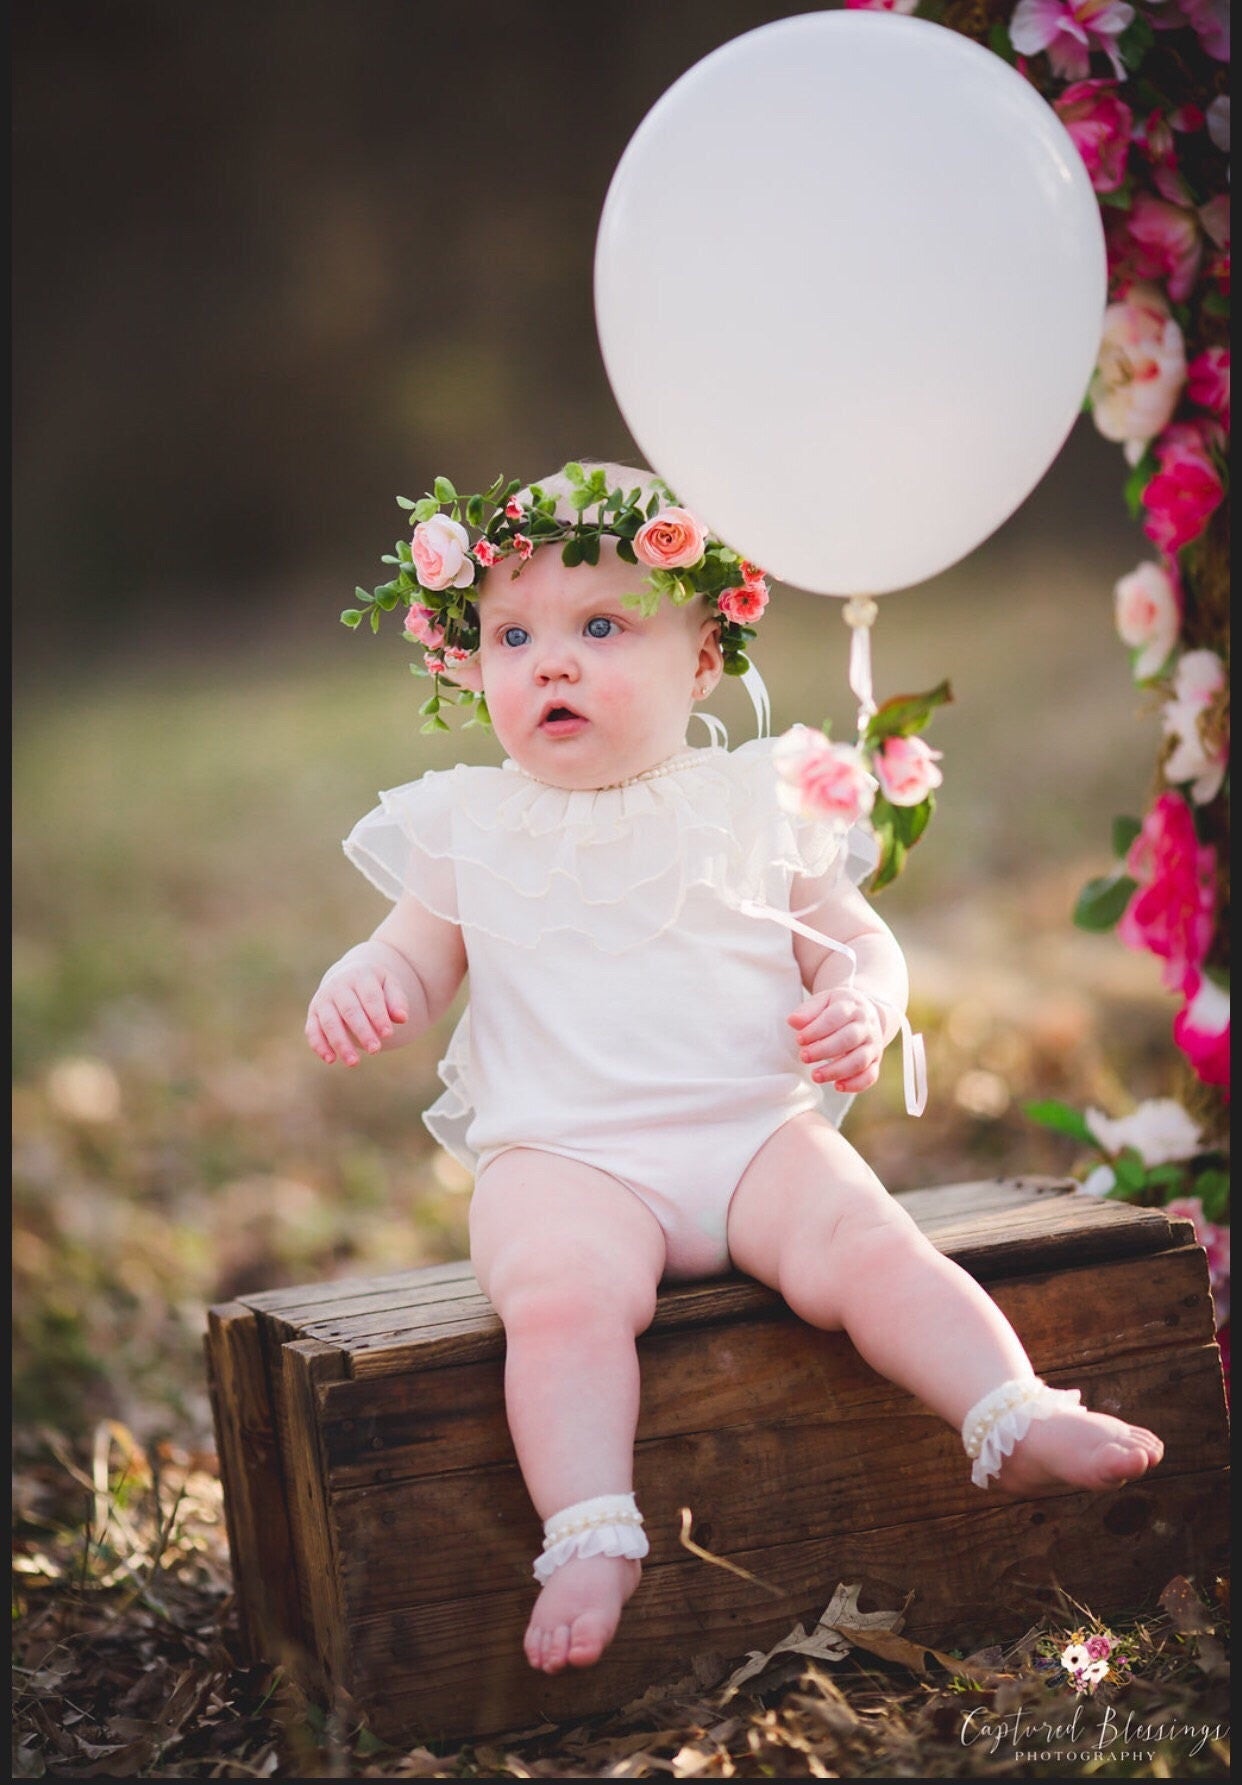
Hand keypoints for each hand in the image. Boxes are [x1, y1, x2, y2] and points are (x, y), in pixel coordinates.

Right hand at [305, 949, 409, 1066]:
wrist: (349, 976)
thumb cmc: (374, 985)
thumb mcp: (389, 985)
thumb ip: (397, 1001)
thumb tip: (402, 1018)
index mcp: (360, 976)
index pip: (370, 997)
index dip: (378, 1016)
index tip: (388, 1034)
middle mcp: (338, 986)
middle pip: (350, 1010)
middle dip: (362, 1032)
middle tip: (375, 1050)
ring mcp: (323, 999)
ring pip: (330, 1022)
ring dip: (341, 1043)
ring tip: (354, 1063)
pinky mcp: (313, 1013)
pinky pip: (312, 1030)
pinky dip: (319, 1045)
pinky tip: (331, 1060)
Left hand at [787, 985, 884, 1093]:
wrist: (869, 1014)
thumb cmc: (839, 1008)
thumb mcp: (824, 1001)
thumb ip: (808, 1011)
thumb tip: (792, 1021)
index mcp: (852, 1007)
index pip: (835, 1017)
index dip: (816, 1030)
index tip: (799, 1039)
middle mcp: (866, 1026)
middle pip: (849, 1039)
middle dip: (824, 1050)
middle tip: (804, 1057)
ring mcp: (873, 1045)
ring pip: (860, 1060)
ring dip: (837, 1070)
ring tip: (815, 1076)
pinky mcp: (875, 1061)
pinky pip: (870, 1076)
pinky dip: (855, 1084)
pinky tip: (837, 1086)